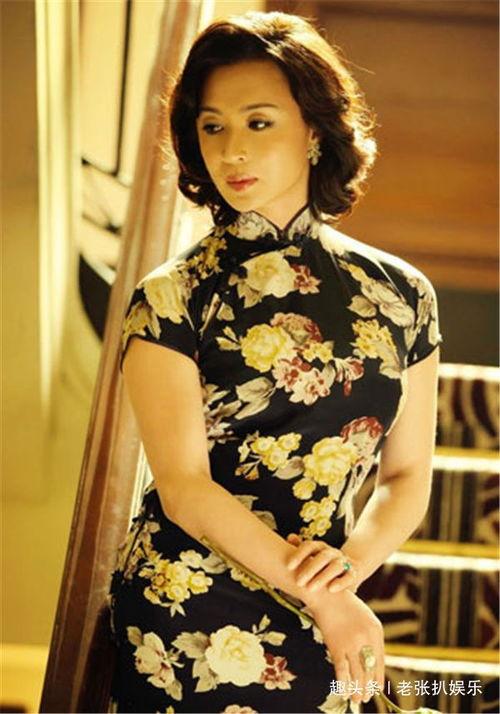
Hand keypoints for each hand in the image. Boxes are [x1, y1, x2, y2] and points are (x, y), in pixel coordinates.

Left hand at [286, 532, 360, 594]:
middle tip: (298, 582)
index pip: (310, 546)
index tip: (288, 566)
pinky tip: (331, 589)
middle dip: (309, 569)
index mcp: (320, 547)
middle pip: (322, 556)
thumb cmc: (322, 565)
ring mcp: (344, 562)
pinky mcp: (353, 573)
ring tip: (310, 588)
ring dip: (322, 577)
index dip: (299, 555)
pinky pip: (349, 576)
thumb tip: (290, 537)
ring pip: (335, 566)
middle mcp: (332, 552)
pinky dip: (341, 583)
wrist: (348, 569)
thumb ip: (299, 549)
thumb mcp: (311, 557)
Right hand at [310, 589, 384, 706]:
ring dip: (358, 689)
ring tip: (357, 699)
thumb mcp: (364, 616)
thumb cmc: (344, 605)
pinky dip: (344, 683)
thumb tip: (373, 660)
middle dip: (368, 687)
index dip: (378, 677)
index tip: (377, 689)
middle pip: (370, 670)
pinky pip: (342, 670)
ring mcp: (351, 643)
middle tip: (366, 697)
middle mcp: (366, 638)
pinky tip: (344, 691)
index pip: (380, 661)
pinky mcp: (336, 646)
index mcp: (376, 630)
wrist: (325, 594)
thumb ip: (371, 636)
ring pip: (358, 674)